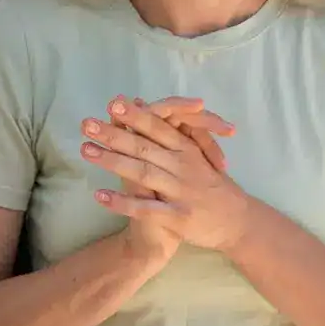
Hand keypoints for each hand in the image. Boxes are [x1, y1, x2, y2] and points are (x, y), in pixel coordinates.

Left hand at [98, 96, 229, 263]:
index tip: (113, 103)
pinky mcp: (178, 217)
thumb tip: (140, 102)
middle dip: (114, 134)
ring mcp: (181, 192)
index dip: (137, 115)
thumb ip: (169, 133)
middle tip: (86, 124)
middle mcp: (184, 167)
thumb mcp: (196, 155)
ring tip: (86, 151)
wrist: (238, 222)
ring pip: (142, 173)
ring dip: (112, 161)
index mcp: (188, 150)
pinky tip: (99, 196)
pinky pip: (146, 209)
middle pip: (144, 147)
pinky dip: (122, 203)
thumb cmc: (211, 185)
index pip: (160, 128)